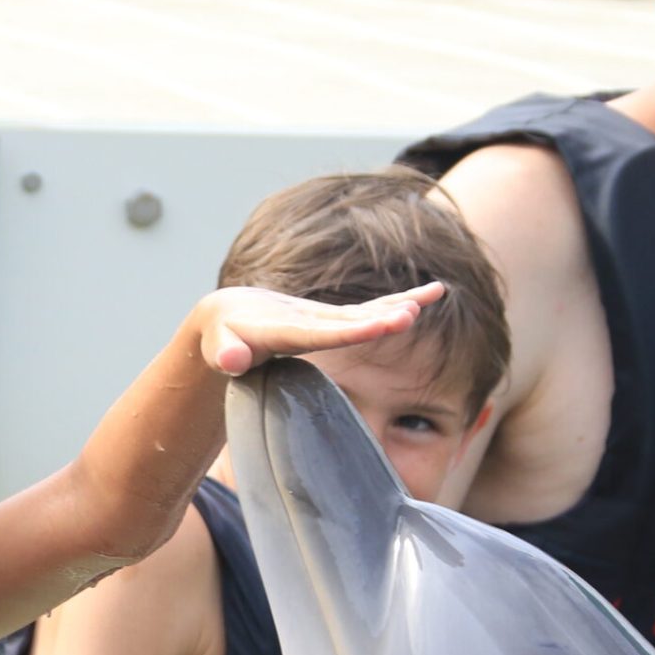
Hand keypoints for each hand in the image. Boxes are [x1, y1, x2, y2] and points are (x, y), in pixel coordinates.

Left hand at [195, 282, 444, 375]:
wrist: (229, 315)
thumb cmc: (223, 337)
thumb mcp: (217, 346)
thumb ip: (225, 354)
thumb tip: (231, 361)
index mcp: (286, 328)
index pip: (322, 333)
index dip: (352, 331)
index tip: (380, 326)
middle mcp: (311, 318)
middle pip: (352, 320)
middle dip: (380, 317)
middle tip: (411, 314)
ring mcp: (324, 316)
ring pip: (368, 310)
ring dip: (400, 303)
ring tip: (436, 292)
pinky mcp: (333, 319)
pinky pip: (370, 311)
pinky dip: (398, 303)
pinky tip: (429, 296)